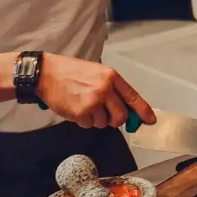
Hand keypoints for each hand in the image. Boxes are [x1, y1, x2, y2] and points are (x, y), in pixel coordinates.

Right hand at [36, 53, 156, 129]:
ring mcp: (93, 102)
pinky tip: (75, 108)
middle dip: (115, 120)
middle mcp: (105, 89)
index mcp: (111, 77)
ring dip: (95, 119)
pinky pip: (88, 125)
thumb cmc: (71, 72)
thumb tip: (125, 108)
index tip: (150, 120)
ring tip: (84, 105)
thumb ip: (112, 89)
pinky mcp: (81, 113)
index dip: (143, 111)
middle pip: (121, 116)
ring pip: (103, 122)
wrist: (46, 74)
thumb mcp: (96, 73)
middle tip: (106, 116)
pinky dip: (82, 121)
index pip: (133, 97)